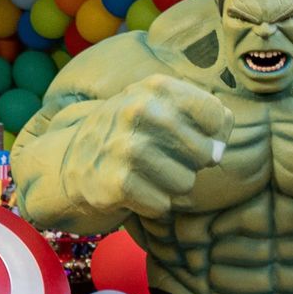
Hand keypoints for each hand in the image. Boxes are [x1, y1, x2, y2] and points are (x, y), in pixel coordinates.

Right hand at [71, 75, 232, 217]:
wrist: (73, 161)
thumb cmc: (132, 135)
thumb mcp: (162, 108)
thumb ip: (205, 117)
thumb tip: (219, 147)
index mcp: (157, 88)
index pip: (215, 115)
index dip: (211, 135)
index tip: (190, 137)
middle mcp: (141, 111)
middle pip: (205, 153)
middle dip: (191, 164)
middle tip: (164, 160)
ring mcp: (127, 147)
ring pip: (185, 183)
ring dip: (170, 187)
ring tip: (147, 175)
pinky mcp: (118, 183)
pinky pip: (162, 205)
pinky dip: (152, 205)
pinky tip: (134, 191)